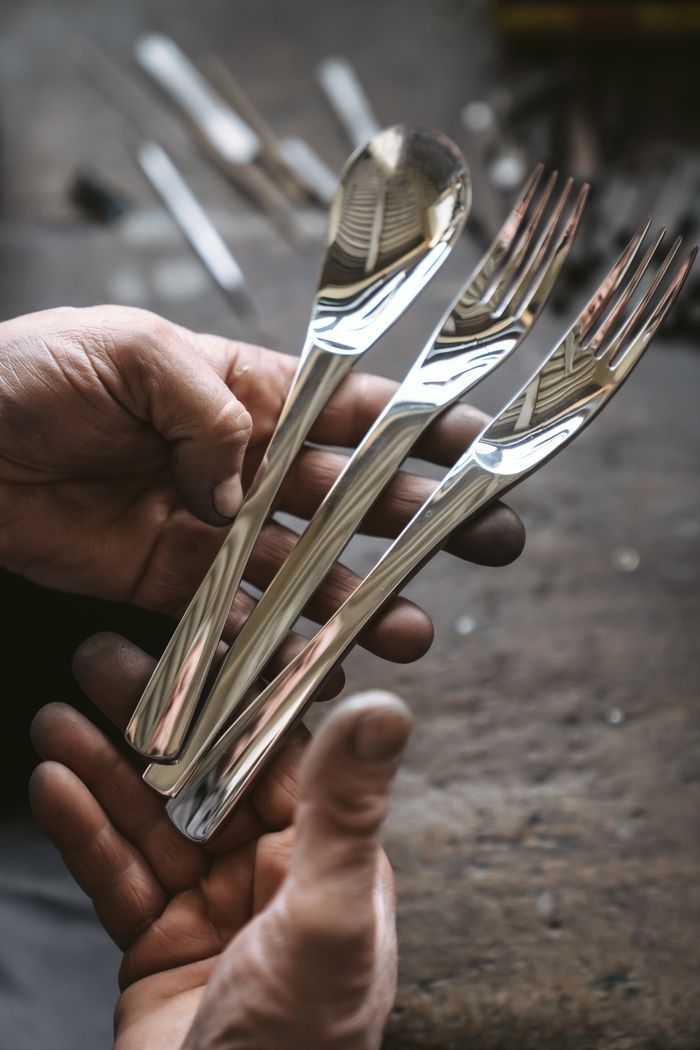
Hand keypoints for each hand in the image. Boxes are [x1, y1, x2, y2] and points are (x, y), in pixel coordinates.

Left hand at [0, 306, 522, 671]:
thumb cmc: (33, 375)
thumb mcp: (130, 352)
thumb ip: (204, 409)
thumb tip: (245, 481)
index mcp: (242, 390)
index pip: (350, 405)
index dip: (421, 423)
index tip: (484, 443)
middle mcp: (241, 460)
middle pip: (348, 493)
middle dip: (419, 517)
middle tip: (487, 541)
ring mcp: (211, 525)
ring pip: (305, 565)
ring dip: (360, 596)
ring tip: (413, 628)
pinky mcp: (171, 580)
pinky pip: (237, 614)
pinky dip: (279, 639)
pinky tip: (325, 657)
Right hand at [30, 633, 411, 1049]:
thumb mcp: (326, 920)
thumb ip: (350, 809)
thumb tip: (387, 704)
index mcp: (328, 858)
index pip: (279, 753)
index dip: (234, 694)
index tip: (195, 638)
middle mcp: (273, 876)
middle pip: (203, 776)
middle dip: (153, 721)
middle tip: (102, 660)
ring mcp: (212, 911)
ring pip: (151, 819)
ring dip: (104, 768)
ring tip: (58, 716)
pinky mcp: (158, 948)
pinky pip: (117, 875)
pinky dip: (83, 832)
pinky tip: (52, 785)